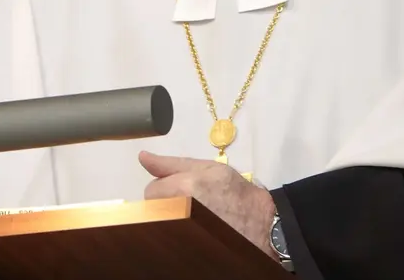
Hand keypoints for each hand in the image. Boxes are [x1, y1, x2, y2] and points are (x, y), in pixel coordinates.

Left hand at [140, 151, 278, 259]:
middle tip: (189, 202)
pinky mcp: (188, 245)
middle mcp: (180, 210)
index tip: (180, 189)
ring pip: (160, 223)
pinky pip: (171, 236)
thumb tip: (143, 157)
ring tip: (193, 216)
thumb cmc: (236, 193)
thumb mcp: (207, 168)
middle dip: (166, 203)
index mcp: (184, 187)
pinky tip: (195, 229)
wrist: (261, 225)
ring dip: (171, 217)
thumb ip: (171, 163)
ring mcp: (183, 231)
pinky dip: (178, 232)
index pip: (152, 190)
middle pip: (153, 208)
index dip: (165, 188)